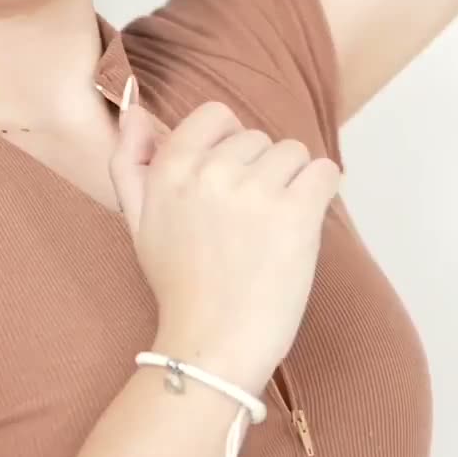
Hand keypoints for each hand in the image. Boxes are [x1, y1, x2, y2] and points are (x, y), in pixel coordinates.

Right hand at [106, 79, 342, 390]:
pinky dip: (322, 192)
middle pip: (259, 138)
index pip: (217, 115)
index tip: (229, 184)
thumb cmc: (180, 286)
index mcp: (170, 168)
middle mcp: (211, 171)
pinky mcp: (295, 213)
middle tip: (245, 224)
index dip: (230, 146)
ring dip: (292, 184)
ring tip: (270, 230)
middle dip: (260, 172)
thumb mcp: (138, 221)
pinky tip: (302, 223)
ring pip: (295, 153)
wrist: (211, 345)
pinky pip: (326, 171)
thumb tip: (135, 111)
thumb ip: (130, 162)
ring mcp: (255, 190)